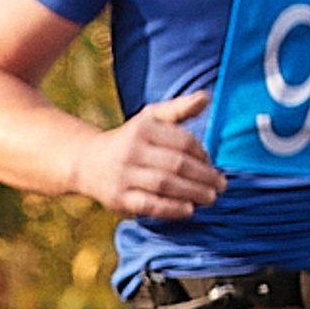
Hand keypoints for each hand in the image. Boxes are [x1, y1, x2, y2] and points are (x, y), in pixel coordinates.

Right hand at [84, 91, 225, 219]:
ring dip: (193, 193)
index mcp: (143, 128)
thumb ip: (179, 109)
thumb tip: (205, 97)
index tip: (212, 165)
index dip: (203, 154)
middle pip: (177, 165)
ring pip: (165, 185)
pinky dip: (172, 209)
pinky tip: (189, 210)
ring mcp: (123, 175)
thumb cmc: (130, 140)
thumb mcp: (150, 119)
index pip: (183, 142)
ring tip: (211, 198)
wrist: (88, 162)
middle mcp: (131, 150)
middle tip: (221, 186)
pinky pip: (149, 205)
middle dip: (204, 177)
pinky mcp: (118, 198)